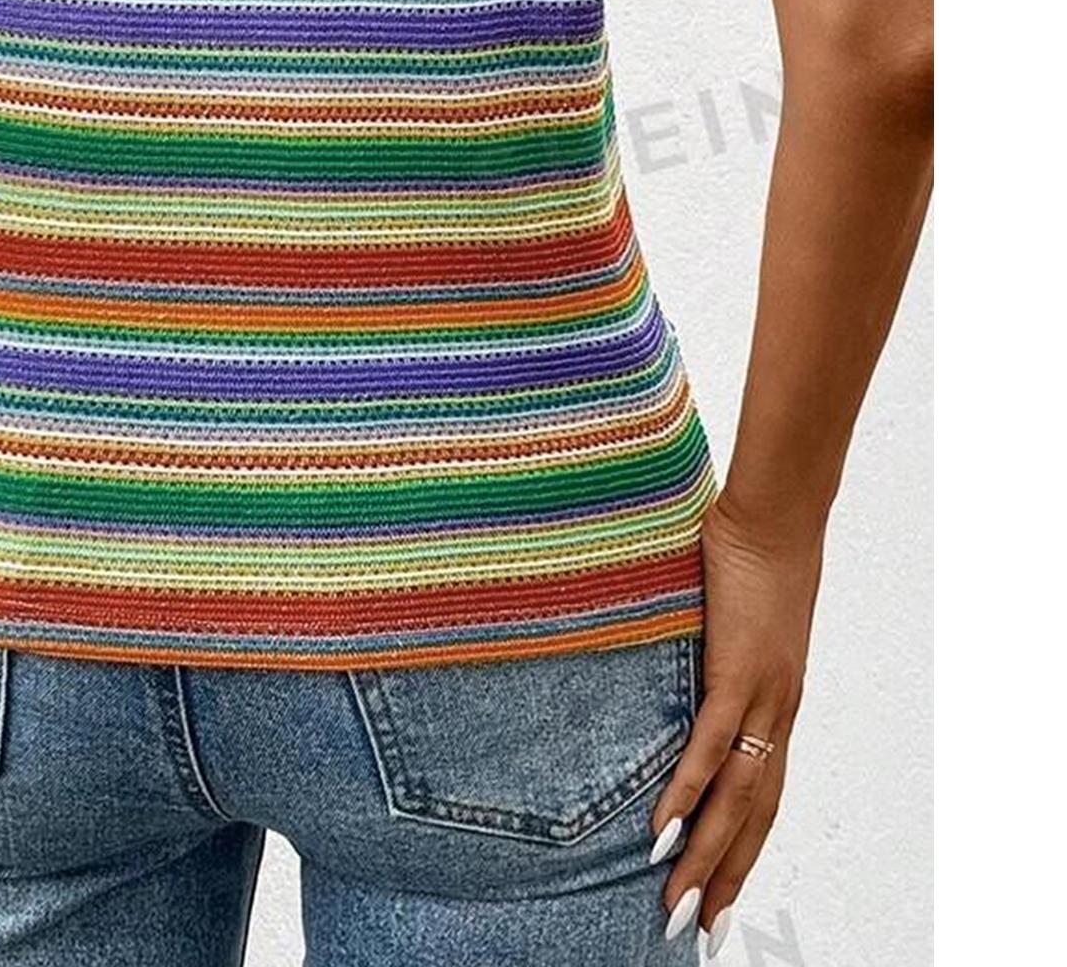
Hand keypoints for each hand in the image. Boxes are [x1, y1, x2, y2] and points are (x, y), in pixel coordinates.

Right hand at [651, 495, 825, 946]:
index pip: (764, 800)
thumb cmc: (752, 555)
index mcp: (778, 708)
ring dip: (704, 856)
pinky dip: (688, 793)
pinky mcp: (738, 672)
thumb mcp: (733, 621)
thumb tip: (681, 660)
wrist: (776, 516)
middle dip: (725, 878)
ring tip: (675, 902)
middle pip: (754, 817)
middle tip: (695, 931)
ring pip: (735, 798)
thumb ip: (713, 651)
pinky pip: (712, 747)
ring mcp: (762, 698)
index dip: (743, 851)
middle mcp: (778, 715)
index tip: (722, 899)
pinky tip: (664, 831)